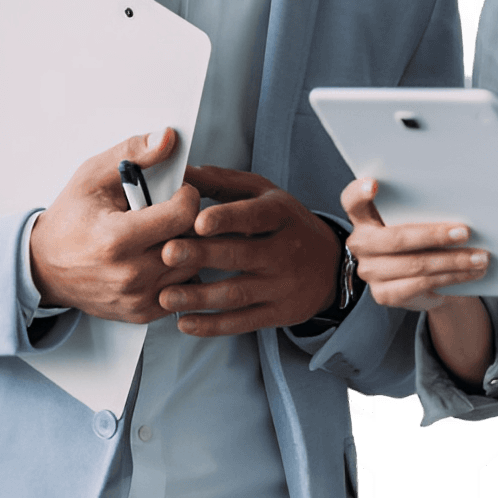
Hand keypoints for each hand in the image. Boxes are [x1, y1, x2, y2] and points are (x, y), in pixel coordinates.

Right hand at [28, 127, 200, 322]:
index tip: (177, 191)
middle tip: (172, 211)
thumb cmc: (70, 219)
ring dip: (188, 246)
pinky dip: (179, 270)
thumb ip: (132, 153)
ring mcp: (137, 298)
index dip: (187, 196)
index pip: (183, 215)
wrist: (44, 266)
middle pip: (193, 242)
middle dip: (190, 221)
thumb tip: (167, 138)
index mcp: (117, 239)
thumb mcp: (93, 176)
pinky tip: (161, 254)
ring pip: (193, 266)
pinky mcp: (142, 312)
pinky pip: (183, 288)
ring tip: (166, 232)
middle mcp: (130, 274)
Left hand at [157, 166, 341, 336]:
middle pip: (241, 254)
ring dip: (200, 296)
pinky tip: (185, 323)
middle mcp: (285, 250)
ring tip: (166, 296)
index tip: (198, 221)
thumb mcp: (261, 193)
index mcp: (280, 214)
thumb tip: (178, 172)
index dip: (227, 218)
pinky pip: (243, 321)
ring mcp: (282, 285)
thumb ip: (219, 182)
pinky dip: (212, 325)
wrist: (330, 265)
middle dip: (203, 255)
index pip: (255, 216)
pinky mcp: (278, 313)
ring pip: (238, 293)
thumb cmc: (285, 223)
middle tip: (168, 253)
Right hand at [340, 177, 489, 311]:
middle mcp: (360, 244)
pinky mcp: (384, 295)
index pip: (352, 201)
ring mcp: (369, 271)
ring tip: (480, 257)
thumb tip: (461, 200)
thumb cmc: (422, 241)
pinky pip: (421, 284)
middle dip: (434, 235)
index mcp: (364, 217)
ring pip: (415, 265)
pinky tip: (470, 273)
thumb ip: (424, 210)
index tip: (373, 184)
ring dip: (453, 261)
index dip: (359, 192)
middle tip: (465, 232)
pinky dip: (451, 277)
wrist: (426, 282)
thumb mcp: (418, 221)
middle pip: (395, 238)